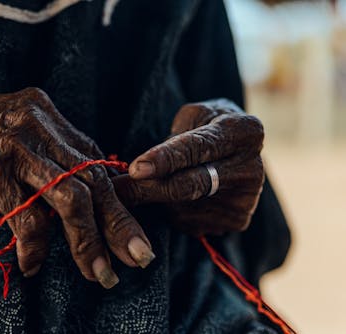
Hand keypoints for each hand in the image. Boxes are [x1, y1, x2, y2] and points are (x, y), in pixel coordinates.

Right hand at [0, 88, 154, 287]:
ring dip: (89, 243)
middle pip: (93, 181)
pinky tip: (31, 265)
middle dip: (119, 225)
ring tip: (99, 274)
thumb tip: (80, 194)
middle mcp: (36, 124)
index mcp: (44, 113)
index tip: (132, 231)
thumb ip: (45, 156)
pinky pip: (27, 219)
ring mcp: (15, 147)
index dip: (117, 200)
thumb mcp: (9, 136)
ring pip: (71, 200)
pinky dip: (35, 247)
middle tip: (139, 257)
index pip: (95, 161)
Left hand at [113, 99, 263, 234]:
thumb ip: (172, 139)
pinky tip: (176, 197)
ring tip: (155, 182)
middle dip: (148, 189)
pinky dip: (172, 212)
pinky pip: (189, 222)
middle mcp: (251, 168)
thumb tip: (139, 173)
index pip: (198, 147)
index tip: (136, 169)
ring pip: (183, 208)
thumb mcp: (193, 115)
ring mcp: (246, 199)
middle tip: (116, 190)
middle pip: (189, 185)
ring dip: (157, 200)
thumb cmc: (206, 125)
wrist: (238, 150)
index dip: (164, 159)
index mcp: (244, 131)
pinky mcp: (237, 221)